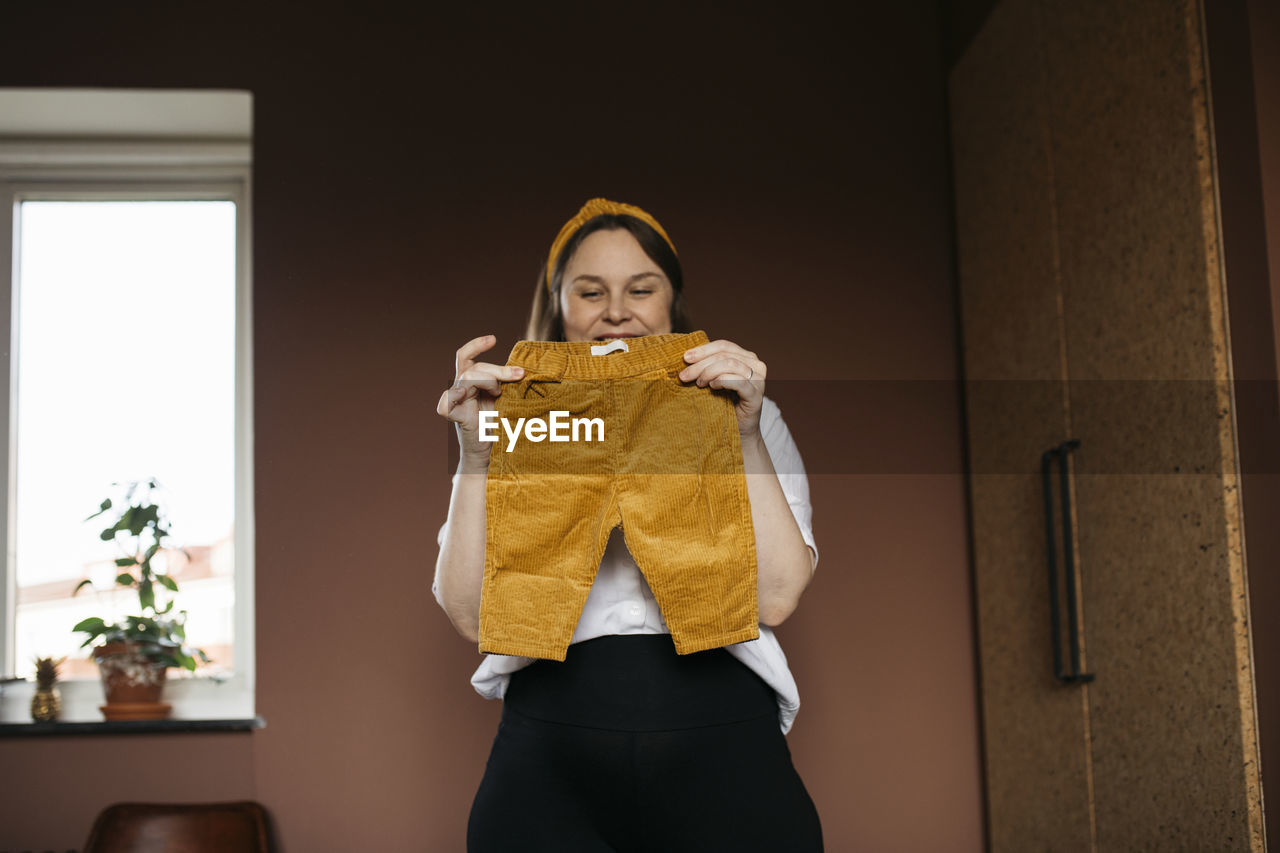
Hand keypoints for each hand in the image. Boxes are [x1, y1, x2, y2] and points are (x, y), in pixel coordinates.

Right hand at [436, 335, 524, 468]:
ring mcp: (458, 403)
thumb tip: (529, 369)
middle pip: (472, 367)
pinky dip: (453, 396)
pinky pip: (445, 404)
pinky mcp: (456, 417)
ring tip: (499, 393)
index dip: (476, 345)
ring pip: (466, 378)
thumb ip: (511, 386)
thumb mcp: (509, 402)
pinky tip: (465, 395)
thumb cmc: (501, 429)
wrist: (491, 457)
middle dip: (497, 368)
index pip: (465, 357)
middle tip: (520, 374)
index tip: (494, 339)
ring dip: (487, 379)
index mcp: (473, 384)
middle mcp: (462, 390)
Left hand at [678, 339, 765, 437]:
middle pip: (724, 355)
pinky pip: (738, 381)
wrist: (738, 431)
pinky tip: (712, 387)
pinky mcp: (756, 395)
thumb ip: (708, 365)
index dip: (703, 350)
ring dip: (709, 372)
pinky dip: (722, 381)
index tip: (685, 357)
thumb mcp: (715, 379)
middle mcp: (756, 365)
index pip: (724, 346)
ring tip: (698, 384)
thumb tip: (685, 355)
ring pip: (730, 364)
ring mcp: (758, 380)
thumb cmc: (724, 404)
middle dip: (700, 364)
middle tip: (684, 376)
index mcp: (747, 357)